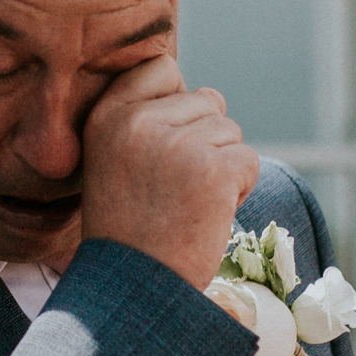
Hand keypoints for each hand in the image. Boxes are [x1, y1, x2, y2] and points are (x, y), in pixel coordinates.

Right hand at [80, 55, 259, 288]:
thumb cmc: (129, 230)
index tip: (167, 140)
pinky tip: (209, 214)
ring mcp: (178, 145)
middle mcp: (139, 123)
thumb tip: (207, 96)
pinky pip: (249, 159)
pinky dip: (241, 188)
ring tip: (190, 203)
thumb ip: (146, 122)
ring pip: (230, 131)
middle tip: (178, 187)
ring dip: (223, 166)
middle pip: (207, 100)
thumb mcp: (112, 162)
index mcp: (107, 117)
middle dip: (205, 140)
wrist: (135, 288)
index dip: (178, 101)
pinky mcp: (214, 171)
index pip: (162, 67)